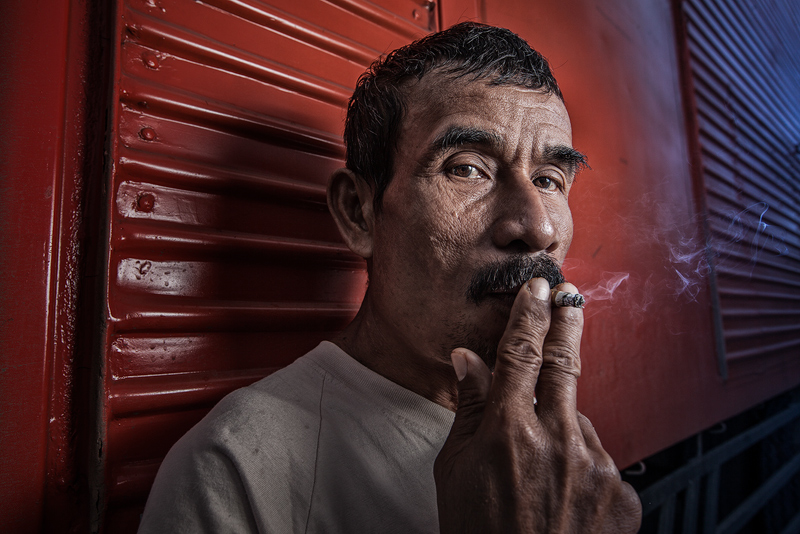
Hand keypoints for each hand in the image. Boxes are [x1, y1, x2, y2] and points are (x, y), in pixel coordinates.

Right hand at [434, 278, 641, 532]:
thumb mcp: (454, 471)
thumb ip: (469, 410)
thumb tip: (470, 360)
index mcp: (508, 429)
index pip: (521, 351)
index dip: (531, 313)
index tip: (539, 288)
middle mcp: (557, 439)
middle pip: (564, 362)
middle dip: (566, 323)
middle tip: (570, 297)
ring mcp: (595, 465)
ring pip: (578, 421)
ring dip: (561, 426)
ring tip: (539, 466)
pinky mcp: (622, 493)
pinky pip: (600, 460)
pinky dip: (581, 466)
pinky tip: (562, 494)